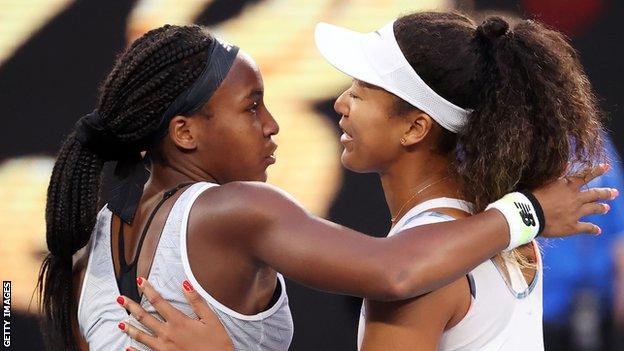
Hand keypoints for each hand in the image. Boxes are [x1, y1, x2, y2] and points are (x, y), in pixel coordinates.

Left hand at [116, 277, 233, 350]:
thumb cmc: (216, 343)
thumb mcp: (211, 319)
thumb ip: (197, 302)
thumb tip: (185, 284)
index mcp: (178, 322)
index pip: (158, 302)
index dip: (148, 290)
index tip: (140, 281)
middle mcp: (167, 334)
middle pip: (144, 317)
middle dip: (131, 306)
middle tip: (120, 299)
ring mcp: (163, 348)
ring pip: (141, 336)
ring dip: (129, 328)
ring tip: (119, 323)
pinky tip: (128, 348)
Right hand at [534, 164, 618, 236]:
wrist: (529, 215)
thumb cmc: (533, 196)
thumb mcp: (544, 181)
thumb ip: (558, 173)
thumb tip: (569, 162)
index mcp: (568, 186)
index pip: (585, 176)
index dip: (596, 171)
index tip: (606, 166)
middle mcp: (575, 199)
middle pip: (594, 194)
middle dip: (605, 193)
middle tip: (614, 192)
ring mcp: (575, 213)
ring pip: (593, 209)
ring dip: (601, 208)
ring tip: (606, 208)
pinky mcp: (572, 227)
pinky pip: (586, 228)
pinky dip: (593, 229)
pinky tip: (598, 231)